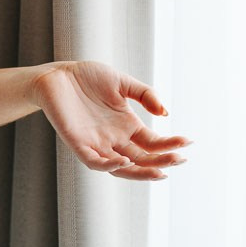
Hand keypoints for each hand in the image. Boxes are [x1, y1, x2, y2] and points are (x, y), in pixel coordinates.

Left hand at [29, 60, 191, 179]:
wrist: (57, 74)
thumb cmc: (87, 77)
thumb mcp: (122, 82)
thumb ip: (145, 95)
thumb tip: (166, 112)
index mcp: (127, 127)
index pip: (153, 143)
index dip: (170, 145)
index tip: (188, 142)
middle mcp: (114, 139)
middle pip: (142, 159)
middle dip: (161, 161)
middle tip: (179, 159)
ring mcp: (97, 143)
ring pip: (122, 167)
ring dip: (140, 172)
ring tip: (159, 172)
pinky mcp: (78, 143)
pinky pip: (94, 161)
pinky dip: (108, 165)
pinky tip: (123, 160)